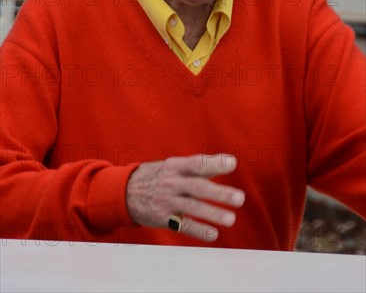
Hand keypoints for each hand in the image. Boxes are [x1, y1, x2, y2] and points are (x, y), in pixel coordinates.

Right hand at [126, 153, 244, 241]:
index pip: (197, 163)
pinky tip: (213, 234)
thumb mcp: (173, 165)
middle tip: (239, 198)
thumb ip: (199, 166)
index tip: (233, 163)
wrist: (124, 190)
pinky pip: (182, 225)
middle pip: (197, 187)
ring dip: (212, 213)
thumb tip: (229, 162)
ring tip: (231, 219)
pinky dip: (198, 230)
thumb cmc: (157, 176)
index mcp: (176, 166)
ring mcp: (167, 200)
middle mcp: (172, 182)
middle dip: (219, 193)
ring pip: (192, 207)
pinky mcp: (162, 217)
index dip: (215, 162)